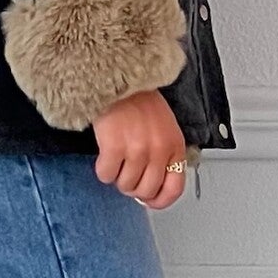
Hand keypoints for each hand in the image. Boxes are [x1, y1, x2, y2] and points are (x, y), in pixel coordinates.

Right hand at [92, 90, 186, 207]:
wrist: (117, 76)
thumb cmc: (138, 100)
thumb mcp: (164, 127)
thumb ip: (163, 155)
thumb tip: (152, 185)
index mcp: (174, 145)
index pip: (174, 188)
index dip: (159, 200)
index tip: (150, 201)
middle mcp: (159, 149)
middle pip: (146, 190)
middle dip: (133, 187)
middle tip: (126, 173)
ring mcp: (137, 148)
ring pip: (125, 185)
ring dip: (117, 176)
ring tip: (116, 159)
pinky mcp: (115, 146)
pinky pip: (106, 175)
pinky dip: (103, 169)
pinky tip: (105, 154)